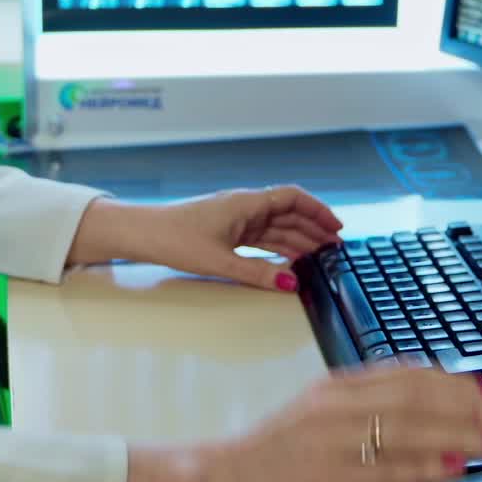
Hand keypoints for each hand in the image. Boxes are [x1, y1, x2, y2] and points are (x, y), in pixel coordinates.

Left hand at [68, 185, 342, 290]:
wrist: (145, 234)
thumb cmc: (177, 240)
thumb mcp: (220, 261)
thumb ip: (258, 273)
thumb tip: (292, 283)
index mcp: (246, 204)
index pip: (292, 198)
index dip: (317, 210)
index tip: (336, 227)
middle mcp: (245, 207)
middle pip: (288, 214)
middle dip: (313, 229)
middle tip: (336, 250)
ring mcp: (237, 219)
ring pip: (276, 227)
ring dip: (299, 239)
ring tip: (321, 257)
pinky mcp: (228, 231)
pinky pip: (262, 237)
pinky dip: (279, 247)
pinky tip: (291, 261)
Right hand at [108, 364, 481, 481]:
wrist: (222, 477)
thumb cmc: (271, 452)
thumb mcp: (318, 415)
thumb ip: (363, 409)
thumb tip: (416, 415)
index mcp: (337, 386)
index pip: (405, 373)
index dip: (451, 380)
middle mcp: (338, 403)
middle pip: (414, 394)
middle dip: (465, 402)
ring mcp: (334, 437)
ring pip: (407, 425)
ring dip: (457, 432)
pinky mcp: (329, 474)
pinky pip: (385, 466)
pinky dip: (423, 465)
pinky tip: (452, 468)